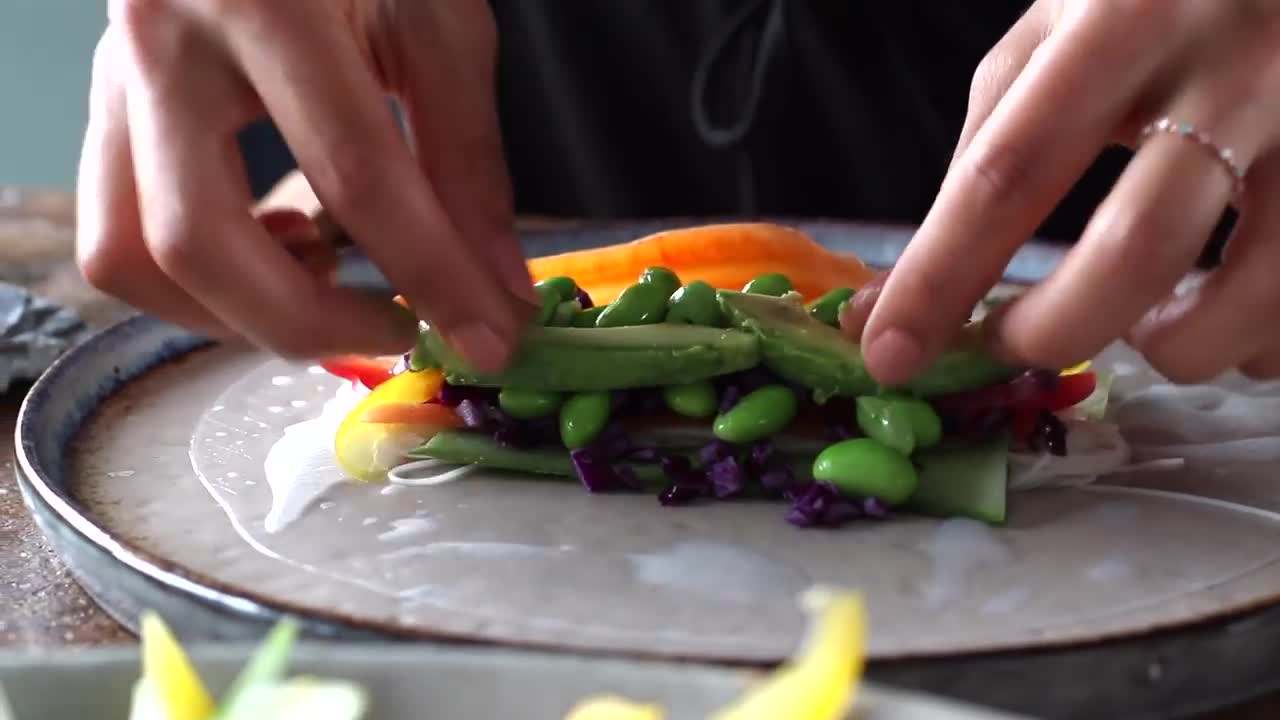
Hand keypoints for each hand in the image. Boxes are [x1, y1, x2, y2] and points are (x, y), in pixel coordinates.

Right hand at [76, 0, 533, 370]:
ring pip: (128, 255)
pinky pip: (119, 227)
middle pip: (198, 242)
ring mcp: (115, 75)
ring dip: (234, 312)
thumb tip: (497, 292)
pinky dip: (202, 274)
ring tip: (329, 273)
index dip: (433, 276)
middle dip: (308, 324)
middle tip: (396, 328)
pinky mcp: (110, 103)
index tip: (491, 341)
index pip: (356, 173)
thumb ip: (467, 157)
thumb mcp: (437, 20)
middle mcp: (162, 40)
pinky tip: (282, 240)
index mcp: (264, 0)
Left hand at [846, 0, 1279, 383]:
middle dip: (1056, 329)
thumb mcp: (1062, 34)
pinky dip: (1255, 342)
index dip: (940, 276)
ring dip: (1176, 348)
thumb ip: (989, 149)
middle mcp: (1233, 66)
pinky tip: (1231, 308)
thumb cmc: (1161, 0)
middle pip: (1134, 248)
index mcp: (1122, 22)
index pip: (1008, 169)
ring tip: (1148, 326)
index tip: (888, 354)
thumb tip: (899, 293)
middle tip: (1018, 344)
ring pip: (1247, 296)